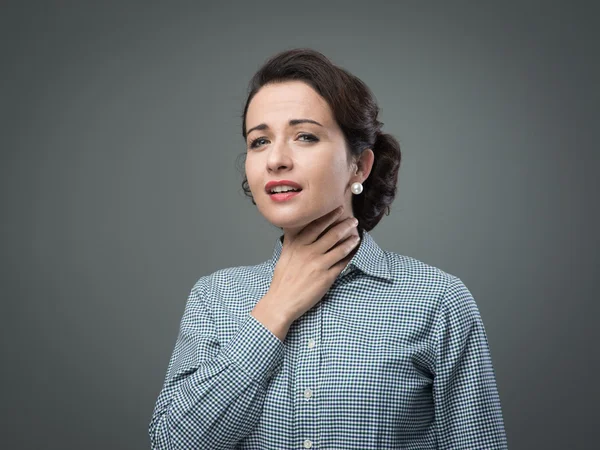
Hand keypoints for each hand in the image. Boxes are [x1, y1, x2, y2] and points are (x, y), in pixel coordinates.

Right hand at [251, 205, 359, 339]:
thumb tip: (294, 225)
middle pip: (332, 234)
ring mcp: (318, 265)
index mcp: (297, 245)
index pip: (316, 225)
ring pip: (340, 248)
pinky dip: (350, 257)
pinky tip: (354, 253)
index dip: (329, 216)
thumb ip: (291, 239)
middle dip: (345, 225)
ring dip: (351, 240)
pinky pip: (342, 264)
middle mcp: (308, 252)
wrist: (282, 301)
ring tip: (356, 236)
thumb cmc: (282, 280)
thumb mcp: (285, 254)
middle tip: (353, 220)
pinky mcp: (326, 278)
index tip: (338, 209)